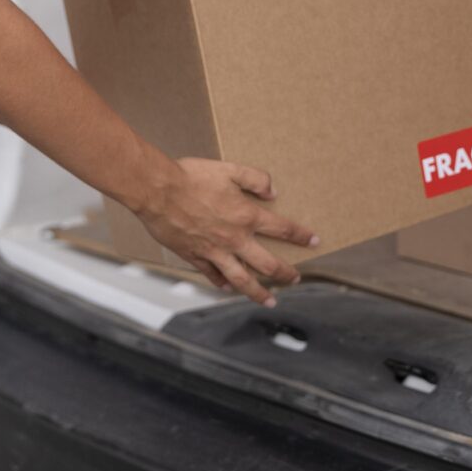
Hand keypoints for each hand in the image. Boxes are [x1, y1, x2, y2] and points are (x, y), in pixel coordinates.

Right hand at [134, 159, 318, 306]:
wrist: (157, 190)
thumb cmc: (191, 177)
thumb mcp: (229, 169)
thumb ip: (256, 178)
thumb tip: (273, 191)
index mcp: (246, 216)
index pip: (283, 229)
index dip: (301, 236)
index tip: (314, 241)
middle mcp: (234, 239)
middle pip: (267, 264)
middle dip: (285, 274)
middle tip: (295, 278)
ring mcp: (214, 251)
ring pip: (242, 279)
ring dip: (258, 292)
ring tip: (269, 300)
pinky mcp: (194, 256)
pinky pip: (212, 275)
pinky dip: (222, 284)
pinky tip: (228, 288)